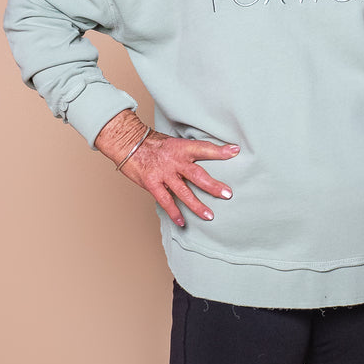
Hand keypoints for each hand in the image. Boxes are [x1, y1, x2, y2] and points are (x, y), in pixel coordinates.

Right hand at [95, 110, 239, 225]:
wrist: (127, 142)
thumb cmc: (153, 143)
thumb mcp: (174, 142)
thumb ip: (189, 152)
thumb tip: (209, 156)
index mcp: (182, 148)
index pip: (204, 148)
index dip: (219, 150)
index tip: (235, 151)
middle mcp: (174, 161)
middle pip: (197, 175)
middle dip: (213, 186)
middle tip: (228, 194)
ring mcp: (163, 173)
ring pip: (183, 192)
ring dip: (197, 205)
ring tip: (210, 216)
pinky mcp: (152, 183)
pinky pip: (165, 200)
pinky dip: (174, 212)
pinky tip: (182, 222)